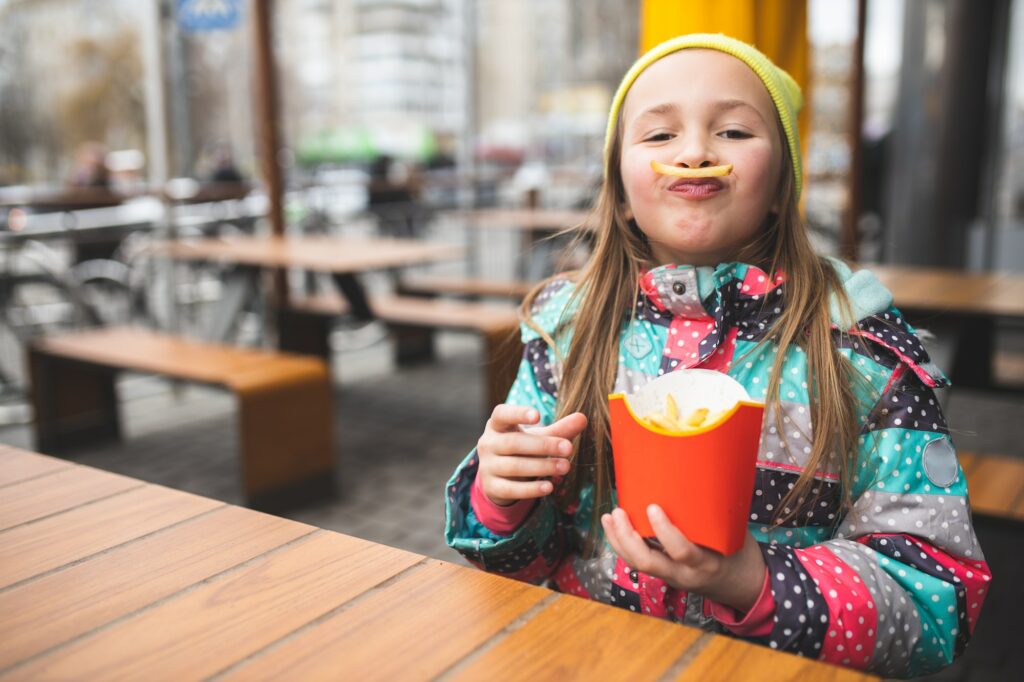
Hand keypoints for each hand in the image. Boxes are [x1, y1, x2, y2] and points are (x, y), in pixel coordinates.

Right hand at [476, 404, 587, 506]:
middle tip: (568, 448)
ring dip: (542, 467)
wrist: (500, 476)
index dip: (518, 413)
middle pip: (513, 443)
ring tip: (565, 467)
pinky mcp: (492, 487)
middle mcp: (488, 444)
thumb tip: (582, 418)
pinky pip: (511, 489)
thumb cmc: (521, 448)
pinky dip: (531, 489)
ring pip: (514, 467)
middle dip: (543, 446)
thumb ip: (559, 429)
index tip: (538, 415)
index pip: (501, 414)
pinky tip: (549, 486)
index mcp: (497, 425)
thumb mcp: (538, 437)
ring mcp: (488, 466)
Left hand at [601, 505, 764, 612]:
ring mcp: (672, 577)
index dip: (665, 531)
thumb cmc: (740, 553)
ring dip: (619, 541)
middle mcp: (685, 574)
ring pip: (638, 565)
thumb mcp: (734, 534)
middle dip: (628, 538)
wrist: (742, 586)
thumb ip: (716, 514)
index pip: (682, 552)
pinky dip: (623, 546)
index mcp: (707, 563)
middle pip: (649, 564)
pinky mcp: (664, 575)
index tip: (652, 507)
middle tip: (619, 512)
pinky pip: (639, 564)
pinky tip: (613, 528)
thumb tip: (701, 474)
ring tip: (609, 517)